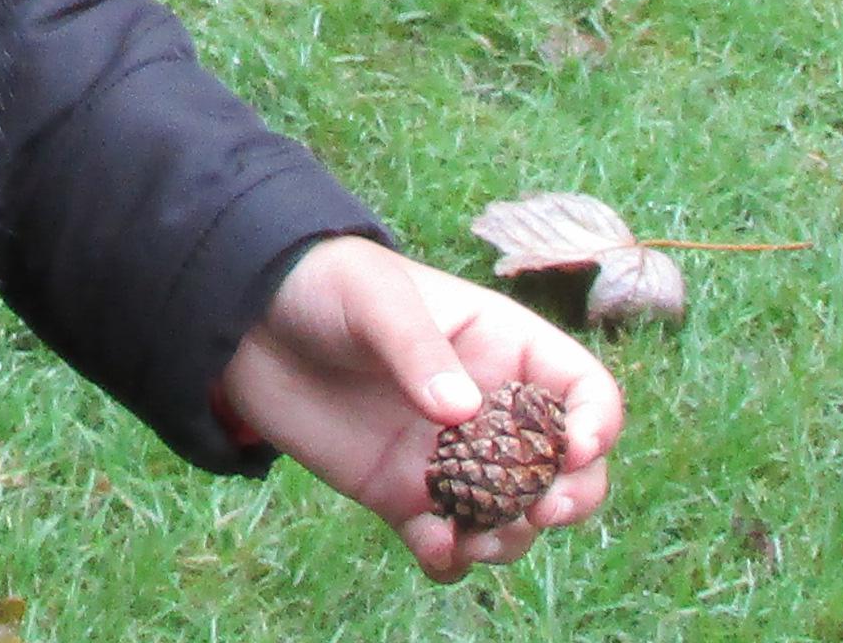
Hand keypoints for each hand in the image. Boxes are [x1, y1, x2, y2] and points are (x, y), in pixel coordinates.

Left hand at [211, 239, 620, 580]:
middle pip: (566, 469)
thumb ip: (417, 350)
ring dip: (509, 537)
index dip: (595, 424)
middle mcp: (489, 409)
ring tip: (473, 536)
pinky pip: (446, 542)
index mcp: (504, 348)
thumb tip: (462, 413)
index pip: (582, 390)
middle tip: (541, 511)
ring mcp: (448, 458)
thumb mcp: (374, 298)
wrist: (246, 320)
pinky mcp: (401, 494)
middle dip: (570, 498)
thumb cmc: (324, 284)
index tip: (572, 450)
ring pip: (512, 516)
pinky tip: (435, 548)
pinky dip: (451, 557)